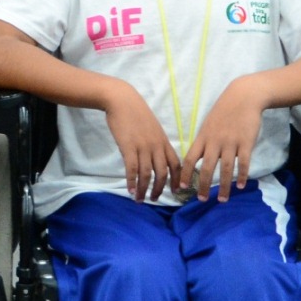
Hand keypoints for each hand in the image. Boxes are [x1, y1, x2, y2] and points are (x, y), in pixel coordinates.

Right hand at [102, 82, 181, 201]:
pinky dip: (132, 182)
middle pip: (163, 173)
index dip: (177, 179)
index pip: (176, 164)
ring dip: (144, 189)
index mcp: (163, 141)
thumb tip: (153, 158)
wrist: (122, 100)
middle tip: (154, 199)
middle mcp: (156, 146)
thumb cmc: (136, 113)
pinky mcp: (128, 147)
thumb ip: (155, 143)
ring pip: (147, 174)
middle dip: (159, 189)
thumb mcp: (152, 128)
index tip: (176, 191)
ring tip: (140, 199)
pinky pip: (133, 169)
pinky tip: (131, 190)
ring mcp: (143, 146)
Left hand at [182, 79, 264, 198]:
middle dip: (203, 186)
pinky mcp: (246, 142)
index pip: (190, 159)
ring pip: (226, 168)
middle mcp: (215, 142)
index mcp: (203, 137)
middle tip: (202, 200)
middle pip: (207, 168)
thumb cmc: (224, 111)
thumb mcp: (208, 124)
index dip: (185, 174)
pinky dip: (241, 175)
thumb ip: (203, 142)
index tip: (182, 187)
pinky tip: (240, 185)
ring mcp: (231, 142)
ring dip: (224, 186)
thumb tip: (196, 159)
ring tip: (223, 199)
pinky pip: (243, 163)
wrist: (243, 96)